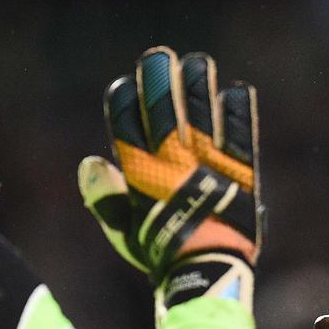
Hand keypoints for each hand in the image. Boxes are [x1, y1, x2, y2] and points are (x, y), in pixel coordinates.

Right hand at [77, 48, 260, 295]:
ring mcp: (206, 161)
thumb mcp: (124, 230)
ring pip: (199, 110)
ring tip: (198, 63)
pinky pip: (238, 130)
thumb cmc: (161, 253)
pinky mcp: (238, 169)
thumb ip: (105, 197)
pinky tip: (236, 90)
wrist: (206, 271)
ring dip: (197, 84)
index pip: (126, 123)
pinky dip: (236, 109)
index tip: (126, 85)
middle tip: (159, 57)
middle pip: (162, 108)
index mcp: (141, 172)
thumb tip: (90, 162)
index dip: (125, 100)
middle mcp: (173, 160)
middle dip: (158, 78)